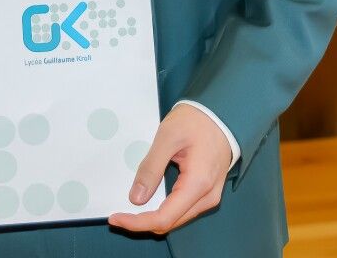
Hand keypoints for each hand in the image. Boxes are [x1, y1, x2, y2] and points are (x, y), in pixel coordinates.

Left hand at [107, 103, 233, 234]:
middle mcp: (207, 197)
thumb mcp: (167, 137)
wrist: (221, 113)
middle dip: (142, 222)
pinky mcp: (207, 192)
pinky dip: (164, 209)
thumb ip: (151, 168)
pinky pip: (182, 209)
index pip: (164, 218)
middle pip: (170, 223)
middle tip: (118, 213)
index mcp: (198, 183)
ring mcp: (209, 196)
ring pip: (176, 219)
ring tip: (130, 207)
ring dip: (152, 217)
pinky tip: (150, 199)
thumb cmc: (197, 120)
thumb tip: (136, 198)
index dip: (137, 223)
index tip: (116, 218)